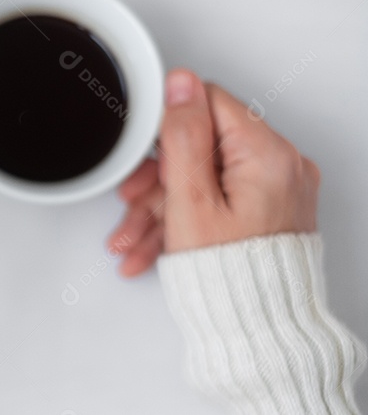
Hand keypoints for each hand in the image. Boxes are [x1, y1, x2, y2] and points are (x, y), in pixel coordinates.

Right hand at [110, 69, 319, 276]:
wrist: (256, 330)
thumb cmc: (228, 276)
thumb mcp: (189, 199)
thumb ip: (182, 136)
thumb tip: (181, 83)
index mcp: (268, 155)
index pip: (208, 105)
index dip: (167, 127)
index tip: (145, 156)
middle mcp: (281, 166)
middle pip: (202, 147)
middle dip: (158, 179)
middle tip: (133, 201)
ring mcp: (276, 190)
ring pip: (204, 179)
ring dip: (162, 207)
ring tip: (134, 237)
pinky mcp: (267, 211)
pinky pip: (218, 200)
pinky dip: (186, 219)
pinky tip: (157, 243)